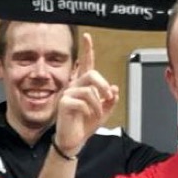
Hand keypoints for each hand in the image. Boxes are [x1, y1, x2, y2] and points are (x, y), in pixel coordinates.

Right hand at [53, 32, 118, 153]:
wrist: (74, 140)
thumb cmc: (85, 125)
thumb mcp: (104, 111)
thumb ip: (110, 99)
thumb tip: (114, 88)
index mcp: (83, 85)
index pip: (85, 64)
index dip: (87, 50)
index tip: (87, 37)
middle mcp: (74, 87)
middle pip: (91, 74)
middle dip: (103, 86)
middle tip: (108, 96)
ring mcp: (67, 94)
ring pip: (89, 90)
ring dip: (98, 103)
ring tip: (98, 113)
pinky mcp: (64, 103)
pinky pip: (83, 101)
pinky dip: (90, 110)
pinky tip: (87, 116)